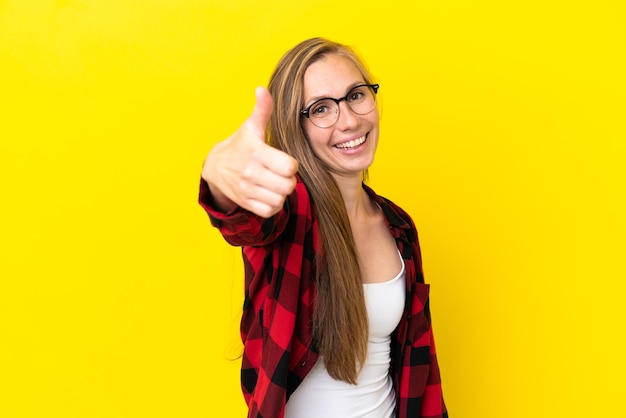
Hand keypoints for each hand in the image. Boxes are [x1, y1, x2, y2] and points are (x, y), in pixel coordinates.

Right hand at [202, 87, 298, 217]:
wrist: (215, 167)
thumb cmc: (240, 145)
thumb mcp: (250, 127)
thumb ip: (262, 110)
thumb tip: (262, 89)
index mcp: (256, 153)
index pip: (289, 166)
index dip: (291, 164)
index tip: (283, 161)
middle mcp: (251, 173)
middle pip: (288, 185)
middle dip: (289, 180)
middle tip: (281, 174)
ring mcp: (247, 190)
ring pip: (279, 200)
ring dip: (281, 193)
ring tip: (275, 184)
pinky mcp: (245, 203)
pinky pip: (269, 211)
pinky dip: (273, 205)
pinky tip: (269, 194)